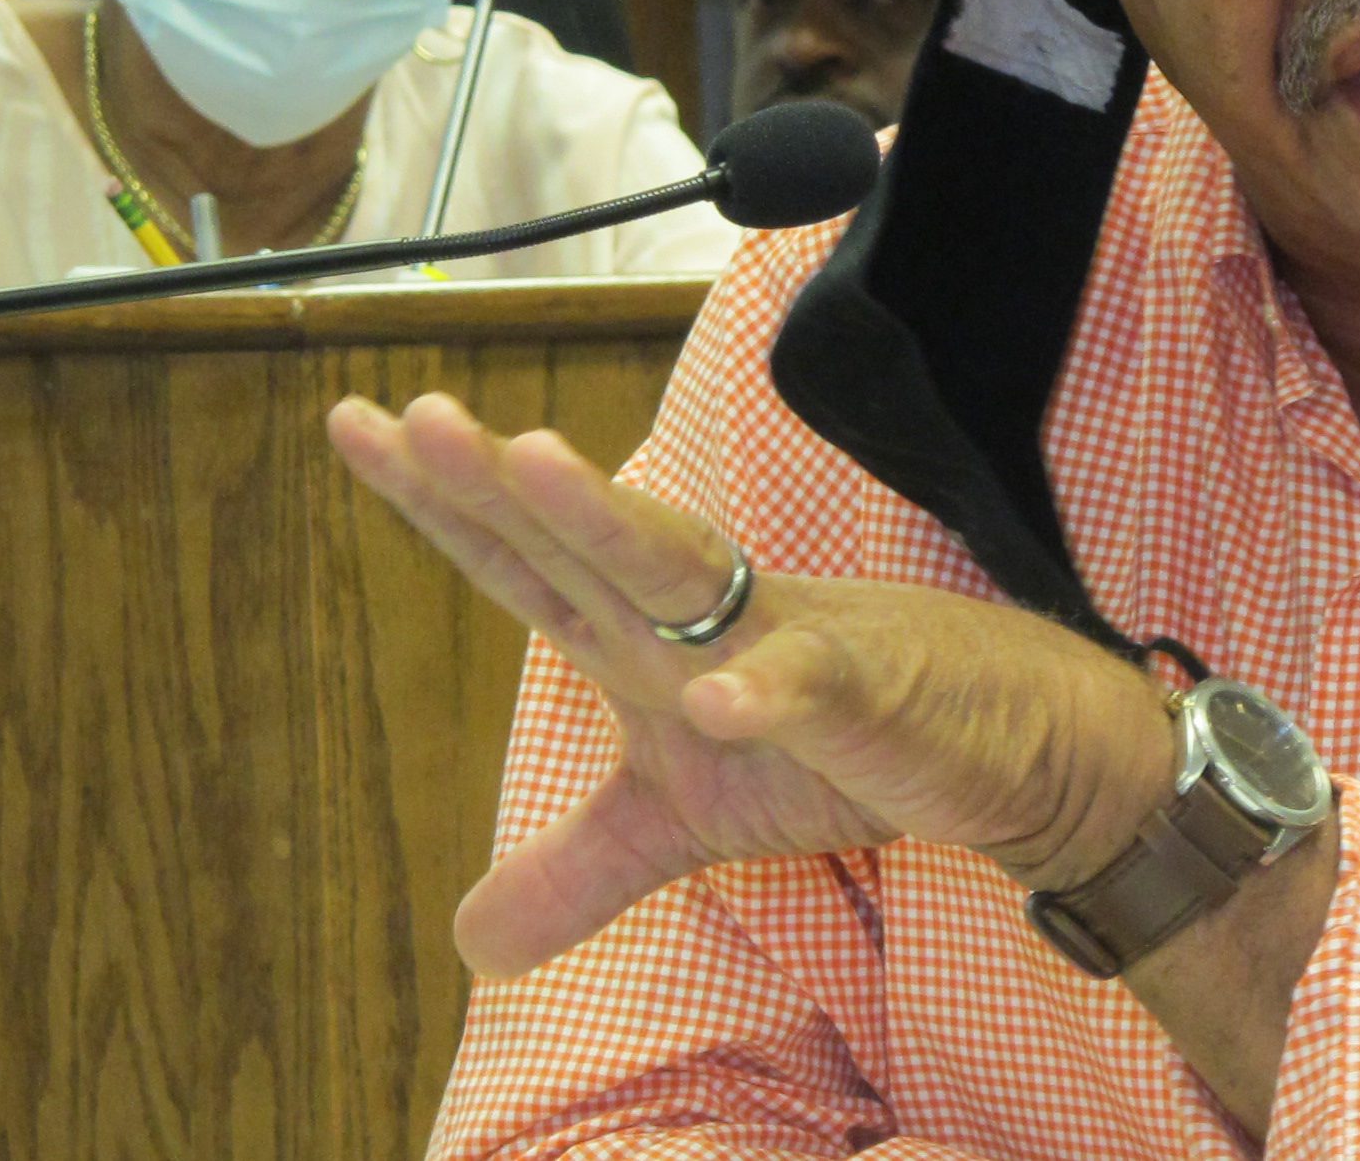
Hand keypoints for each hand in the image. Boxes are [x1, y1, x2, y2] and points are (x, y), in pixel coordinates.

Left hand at [324, 392, 1177, 975]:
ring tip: (528, 464)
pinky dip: (774, 689)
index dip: (442, 503)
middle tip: (418, 420)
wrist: (1002, 748)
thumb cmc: (837, 749)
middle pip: (583, 541)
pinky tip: (723, 696)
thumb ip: (577, 866)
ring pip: (685, 572)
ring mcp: (788, 643)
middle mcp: (701, 619)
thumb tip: (469, 940)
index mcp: (644, 638)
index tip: (358, 424)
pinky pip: (820, 686)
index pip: (525, 561)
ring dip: (606, 520)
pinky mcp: (873, 694)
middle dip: (499, 482)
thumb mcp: (686, 822)